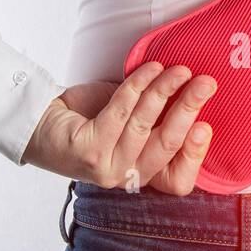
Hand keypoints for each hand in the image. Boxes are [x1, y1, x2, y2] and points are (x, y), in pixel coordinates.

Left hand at [23, 62, 217, 193]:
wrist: (44, 122)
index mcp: (144, 174)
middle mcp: (127, 176)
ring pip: (145, 124)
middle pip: (168, 145)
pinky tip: (150, 69)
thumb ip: (163, 118)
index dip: (195, 155)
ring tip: (178, 70)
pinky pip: (120, 112)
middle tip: (206, 83)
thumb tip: (198, 90)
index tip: (205, 125)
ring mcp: (107, 167)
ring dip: (165, 90)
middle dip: (190, 109)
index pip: (179, 181)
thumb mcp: (134, 122)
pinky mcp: (88, 151)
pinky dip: (137, 86)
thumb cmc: (93, 118)